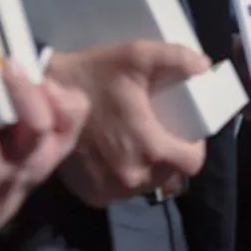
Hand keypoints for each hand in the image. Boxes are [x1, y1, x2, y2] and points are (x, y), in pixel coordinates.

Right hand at [49, 40, 210, 205]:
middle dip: (171, 154)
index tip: (185, 130)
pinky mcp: (91, 195)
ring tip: (138, 139)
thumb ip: (175, 57)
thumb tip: (205, 66)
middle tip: (160, 128)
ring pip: (146, 185)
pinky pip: (121, 191)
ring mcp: (109, 191)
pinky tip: (118, 152)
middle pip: (170, 174)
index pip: (192, 163)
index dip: (194, 146)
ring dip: (148, 166)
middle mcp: (131, 179)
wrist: (45, 96)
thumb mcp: (136, 56)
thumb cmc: (94, 75)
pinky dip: (125, 175)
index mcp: (148, 149)